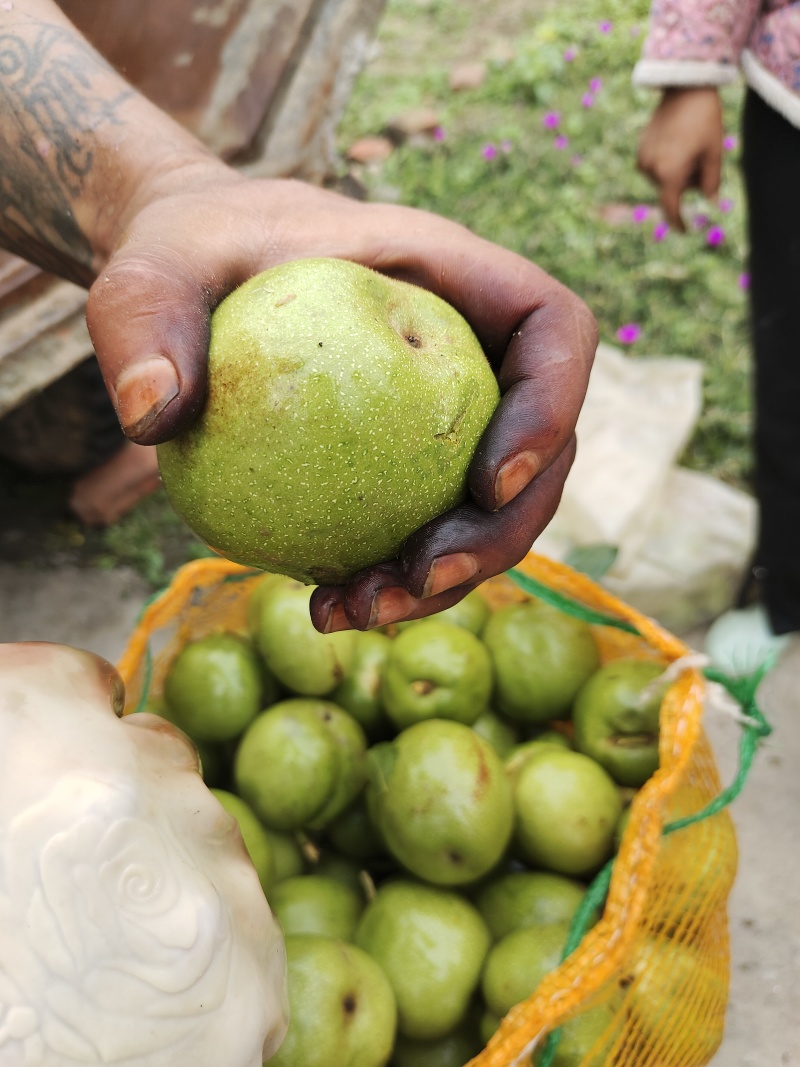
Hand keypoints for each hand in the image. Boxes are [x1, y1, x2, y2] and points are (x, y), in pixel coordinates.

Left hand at [86, 164, 595, 629]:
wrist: (199, 284)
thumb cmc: (190, 254)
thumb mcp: (150, 268)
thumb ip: (145, 319)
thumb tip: (154, 414)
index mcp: (454, 278)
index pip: (552, 330)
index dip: (551, 407)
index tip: (490, 482)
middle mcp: (472, 351)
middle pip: (543, 448)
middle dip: (499, 533)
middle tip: (413, 581)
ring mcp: (449, 414)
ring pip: (493, 509)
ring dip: (449, 578)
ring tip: (355, 612)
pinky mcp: (412, 464)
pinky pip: (429, 527)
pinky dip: (396, 578)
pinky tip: (324, 604)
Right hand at [637, 87, 722, 229]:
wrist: (685, 88)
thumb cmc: (704, 120)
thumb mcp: (714, 152)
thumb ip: (711, 182)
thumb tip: (709, 203)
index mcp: (669, 173)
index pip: (671, 208)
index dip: (678, 222)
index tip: (685, 231)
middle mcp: (651, 169)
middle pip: (671, 189)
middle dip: (686, 182)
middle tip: (701, 158)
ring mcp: (643, 158)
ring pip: (662, 178)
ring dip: (676, 171)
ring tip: (689, 146)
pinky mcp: (640, 148)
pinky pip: (655, 165)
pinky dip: (667, 161)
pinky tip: (679, 140)